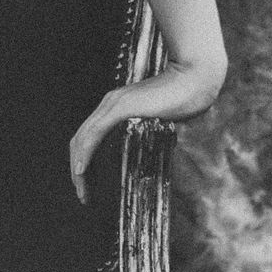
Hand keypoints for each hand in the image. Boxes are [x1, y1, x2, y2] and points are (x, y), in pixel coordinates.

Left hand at [68, 59, 222, 205]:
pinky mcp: (121, 107)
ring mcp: (113, 103)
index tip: (88, 182)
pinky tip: (82, 170)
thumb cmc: (184, 96)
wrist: (195, 78)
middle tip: (82, 193)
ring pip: (83, 138)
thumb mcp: (160, 115)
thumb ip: (149, 127)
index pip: (89, 134)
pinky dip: (85, 153)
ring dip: (78, 166)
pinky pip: (94, 133)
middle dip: (77, 167)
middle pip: (80, 138)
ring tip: (81, 189)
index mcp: (116, 105)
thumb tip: (153, 147)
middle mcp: (109, 103)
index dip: (84, 158)